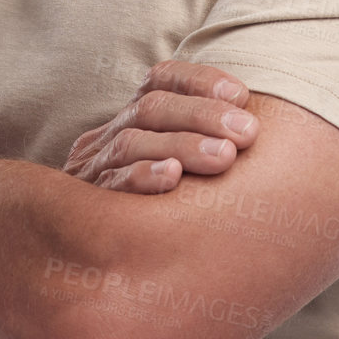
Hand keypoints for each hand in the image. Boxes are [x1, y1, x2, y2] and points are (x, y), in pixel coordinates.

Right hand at [63, 59, 258, 193]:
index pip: (160, 79)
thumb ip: (205, 142)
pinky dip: (142, 176)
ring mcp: (91, 169)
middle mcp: (107, 137)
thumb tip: (256, 127)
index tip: (240, 94)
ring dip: (183, 145)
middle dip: (203, 115)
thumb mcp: (175, 166)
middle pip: (151, 107)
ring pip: (133, 142)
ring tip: (225, 156)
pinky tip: (173, 177)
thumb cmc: (157, 210)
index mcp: (131, 119)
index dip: (200, 81)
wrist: (82, 258)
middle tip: (247, 132)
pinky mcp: (83, 205)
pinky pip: (110, 184)